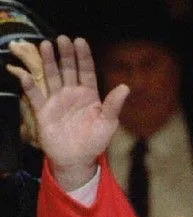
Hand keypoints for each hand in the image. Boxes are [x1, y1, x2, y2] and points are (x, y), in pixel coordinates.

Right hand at [10, 35, 129, 189]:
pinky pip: (35, 95)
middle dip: (66, 54)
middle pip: (68, 69)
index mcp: (89, 95)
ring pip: (51, 76)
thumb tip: (125, 87)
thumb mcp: (108, 124)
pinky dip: (29, 85)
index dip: (84, 56)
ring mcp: (57, 100)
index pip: (87, 71)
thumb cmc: (95, 142)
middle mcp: (72, 94)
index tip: (80, 41)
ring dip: (48, 61)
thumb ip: (114, 105)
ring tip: (46, 45)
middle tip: (62, 39)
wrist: (77, 160)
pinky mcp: (43, 111)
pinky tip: (26, 75)